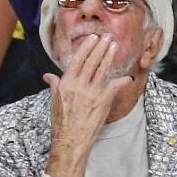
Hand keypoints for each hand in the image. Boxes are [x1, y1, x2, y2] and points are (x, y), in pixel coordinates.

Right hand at [41, 34, 131, 176]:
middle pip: (92, 61)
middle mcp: (78, 85)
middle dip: (100, 47)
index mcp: (66, 83)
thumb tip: (48, 76)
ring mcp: (91, 92)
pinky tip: (127, 76)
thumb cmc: (62, 122)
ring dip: (109, 56)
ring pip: (102, 70)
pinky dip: (122, 81)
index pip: (78, 60)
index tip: (93, 38)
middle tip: (107, 37)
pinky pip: (114, 87)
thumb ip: (54, 86)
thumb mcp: (54, 101)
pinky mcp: (102, 101)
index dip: (87, 47)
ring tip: (114, 46)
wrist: (70, 140)